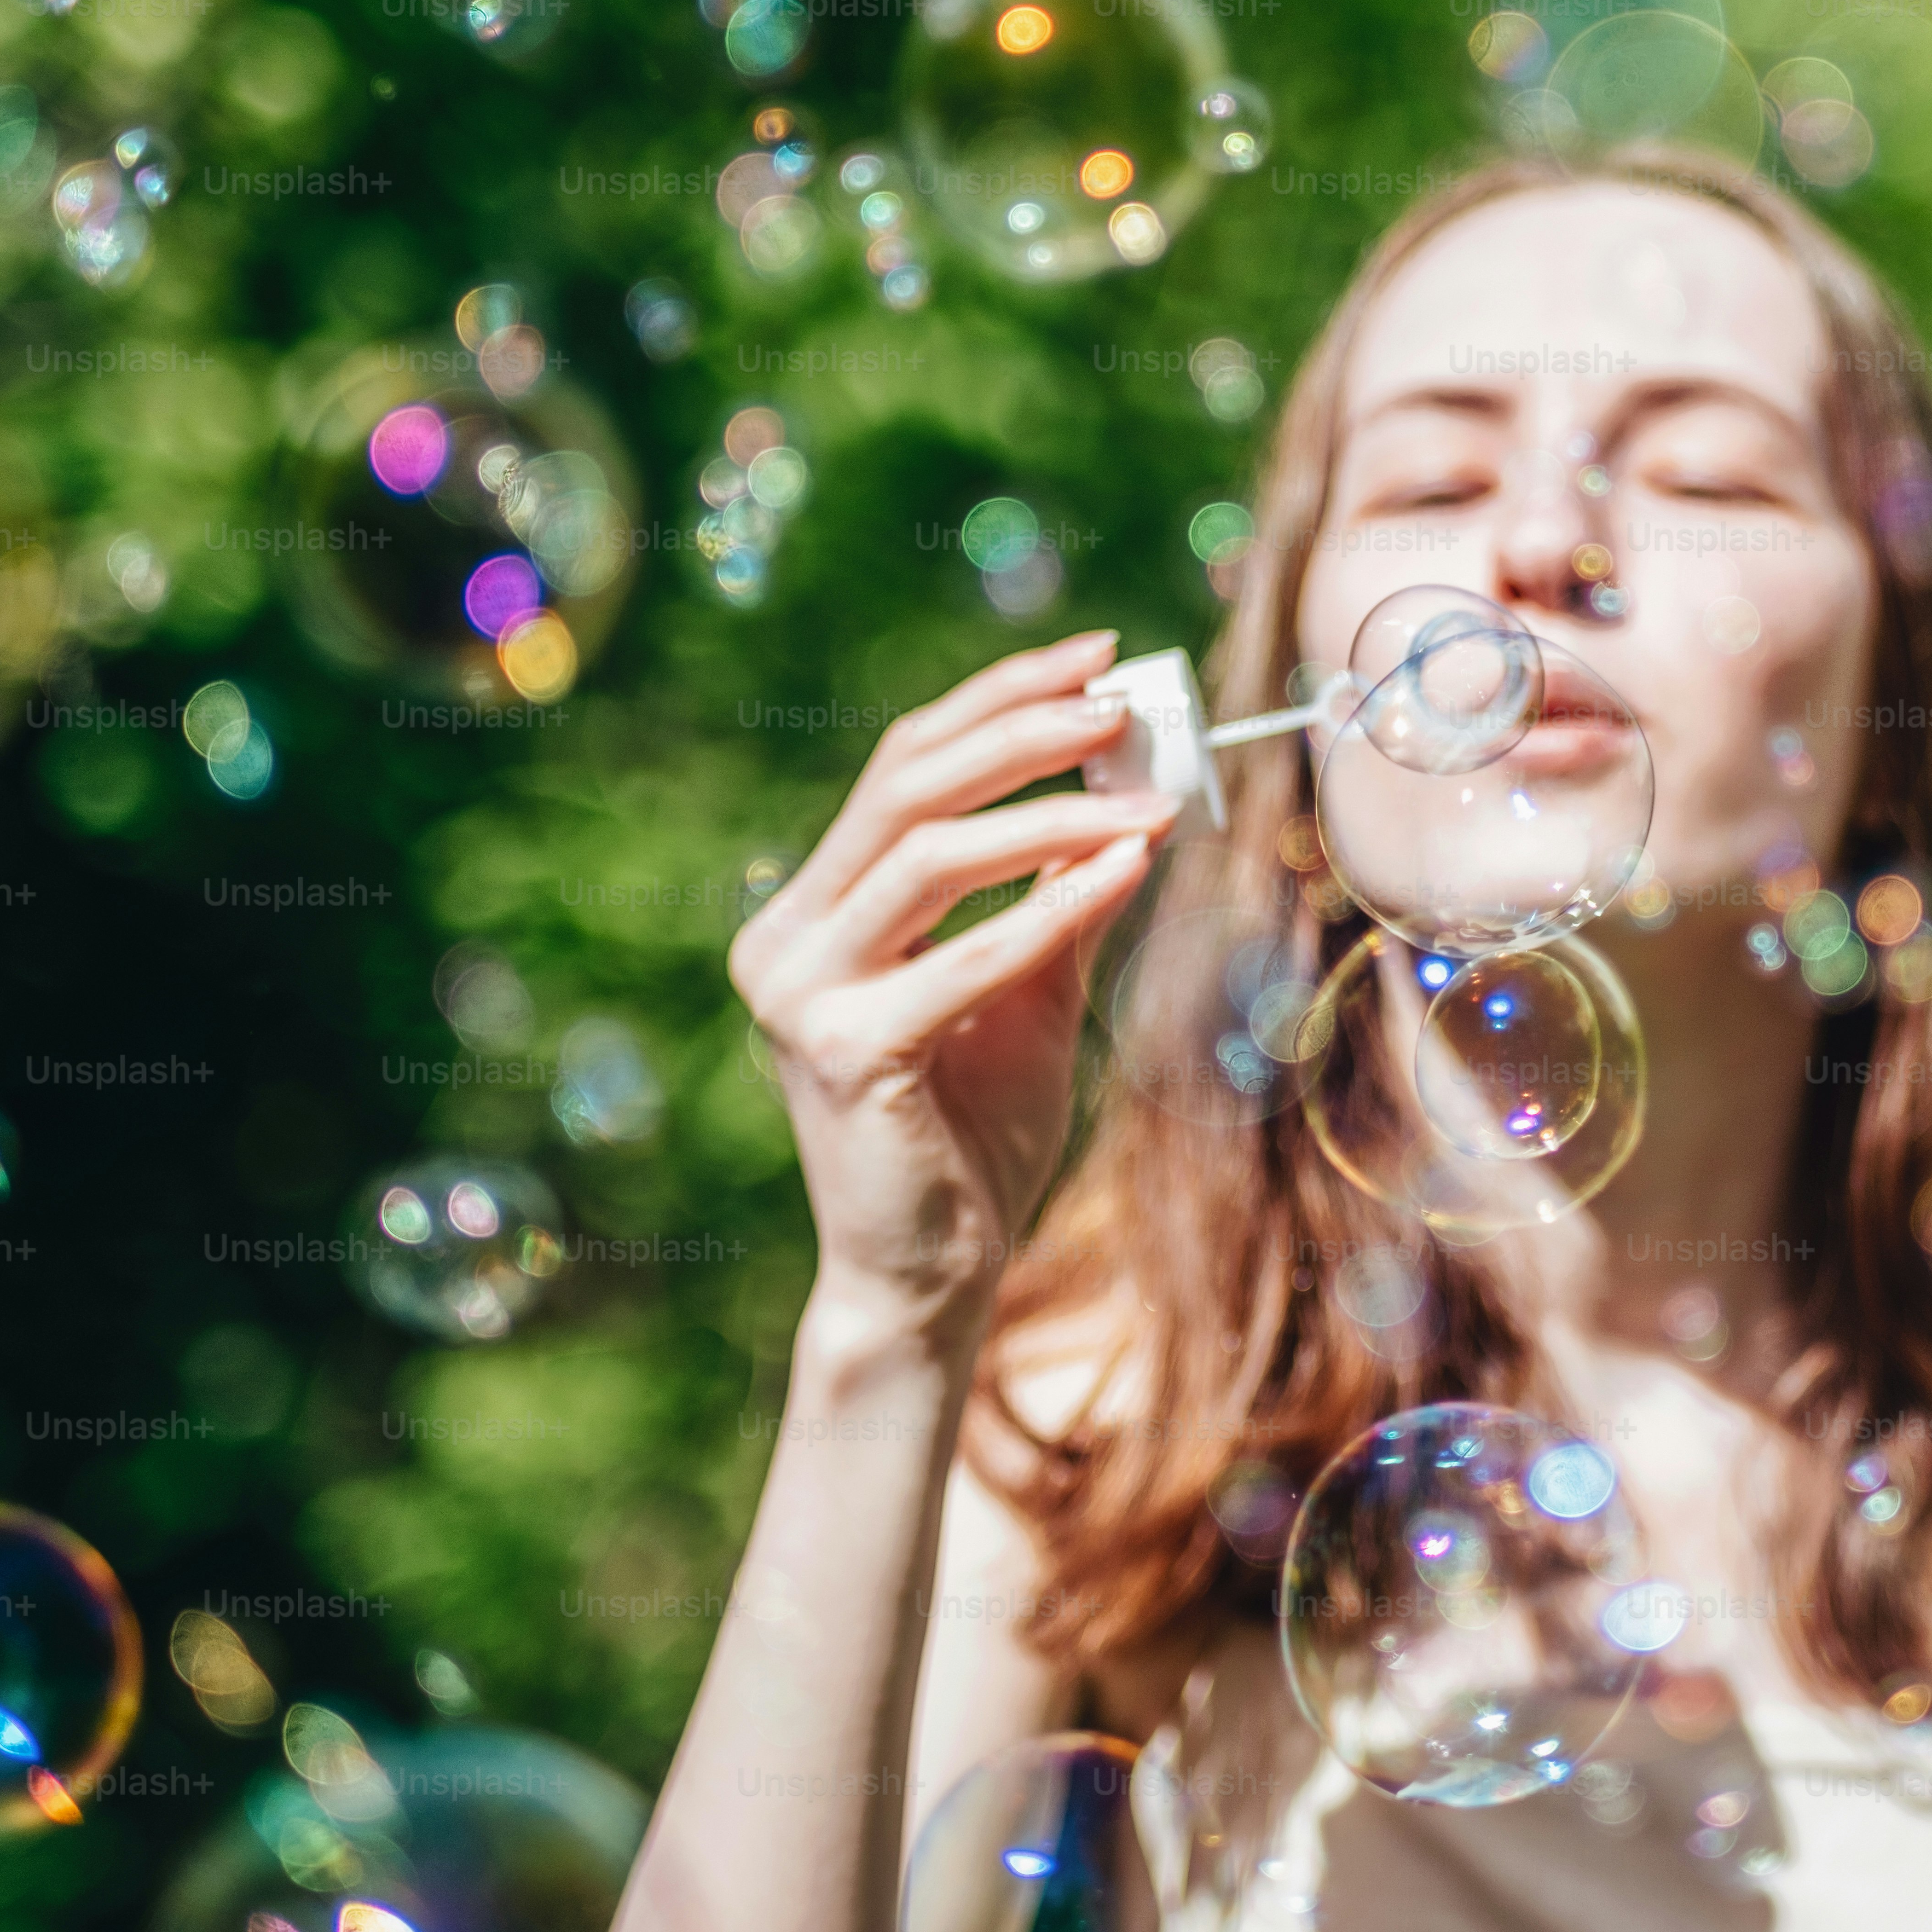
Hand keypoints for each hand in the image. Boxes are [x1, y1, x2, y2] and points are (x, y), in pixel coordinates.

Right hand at [729, 631, 1175, 1347]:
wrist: (930, 1273)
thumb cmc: (972, 1134)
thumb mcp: (1029, 988)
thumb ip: (1061, 891)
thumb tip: (1130, 788)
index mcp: (813, 911)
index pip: (902, 765)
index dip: (997, 699)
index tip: (1098, 658)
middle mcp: (785, 938)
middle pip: (904, 787)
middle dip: (1021, 730)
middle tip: (1123, 700)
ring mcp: (799, 994)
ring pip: (926, 855)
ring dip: (1050, 813)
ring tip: (1146, 792)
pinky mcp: (840, 1052)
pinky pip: (963, 957)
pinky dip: (1052, 906)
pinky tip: (1127, 868)